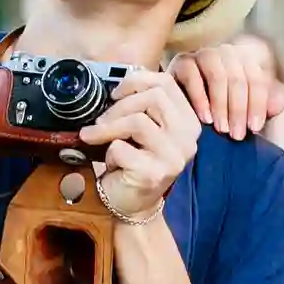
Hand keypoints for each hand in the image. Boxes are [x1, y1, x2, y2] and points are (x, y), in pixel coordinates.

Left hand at [79, 71, 202, 218]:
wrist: (132, 205)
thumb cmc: (134, 161)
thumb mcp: (143, 128)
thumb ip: (141, 104)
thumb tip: (117, 79)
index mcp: (188, 120)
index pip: (166, 83)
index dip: (136, 81)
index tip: (115, 93)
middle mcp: (187, 137)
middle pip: (154, 97)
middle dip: (119, 105)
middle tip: (100, 120)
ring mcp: (173, 156)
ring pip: (137, 121)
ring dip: (108, 128)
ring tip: (94, 137)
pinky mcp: (154, 173)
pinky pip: (122, 147)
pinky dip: (109, 152)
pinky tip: (112, 163)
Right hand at [165, 43, 283, 138]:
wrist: (182, 111)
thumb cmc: (219, 113)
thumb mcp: (243, 114)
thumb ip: (263, 109)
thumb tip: (278, 106)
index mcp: (246, 61)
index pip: (257, 79)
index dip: (258, 104)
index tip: (255, 129)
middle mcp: (226, 53)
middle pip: (238, 78)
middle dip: (239, 109)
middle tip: (237, 135)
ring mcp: (203, 54)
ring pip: (218, 75)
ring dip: (221, 105)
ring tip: (221, 129)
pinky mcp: (182, 61)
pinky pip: (193, 76)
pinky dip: (200, 99)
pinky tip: (204, 119)